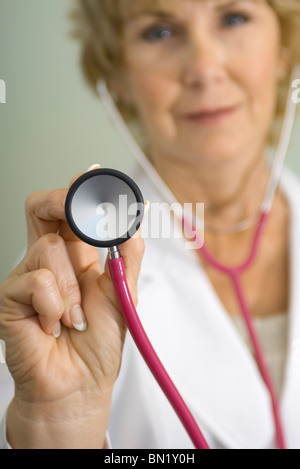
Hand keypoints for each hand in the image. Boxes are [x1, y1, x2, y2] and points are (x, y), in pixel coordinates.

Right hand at [0, 168, 145, 447]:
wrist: (80, 385)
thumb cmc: (98, 344)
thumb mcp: (123, 294)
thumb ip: (128, 255)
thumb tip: (135, 218)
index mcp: (76, 256)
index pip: (71, 210)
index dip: (81, 188)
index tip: (98, 175)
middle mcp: (48, 261)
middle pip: (40, 207)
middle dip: (63, 202)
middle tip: (81, 214)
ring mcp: (26, 277)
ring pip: (48, 248)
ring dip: (72, 287)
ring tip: (75, 318)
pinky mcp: (10, 298)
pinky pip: (35, 282)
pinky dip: (55, 306)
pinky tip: (54, 326)